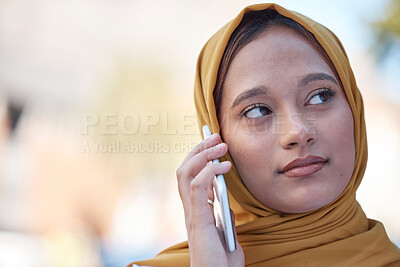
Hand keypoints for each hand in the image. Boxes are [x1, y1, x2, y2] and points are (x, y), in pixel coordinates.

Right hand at [176, 133, 243, 266]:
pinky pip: (196, 187)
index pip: (189, 176)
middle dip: (199, 149)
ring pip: (185, 173)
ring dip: (202, 154)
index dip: (199, 156)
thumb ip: (222, 213)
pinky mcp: (198, 220)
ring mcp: (191, 214)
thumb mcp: (225, 231)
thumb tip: (224, 198)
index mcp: (196, 210)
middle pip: (184, 169)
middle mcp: (189, 209)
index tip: (213, 143)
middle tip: (215, 136)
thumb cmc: (222, 260)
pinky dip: (208, 171)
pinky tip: (224, 166)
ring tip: (220, 144)